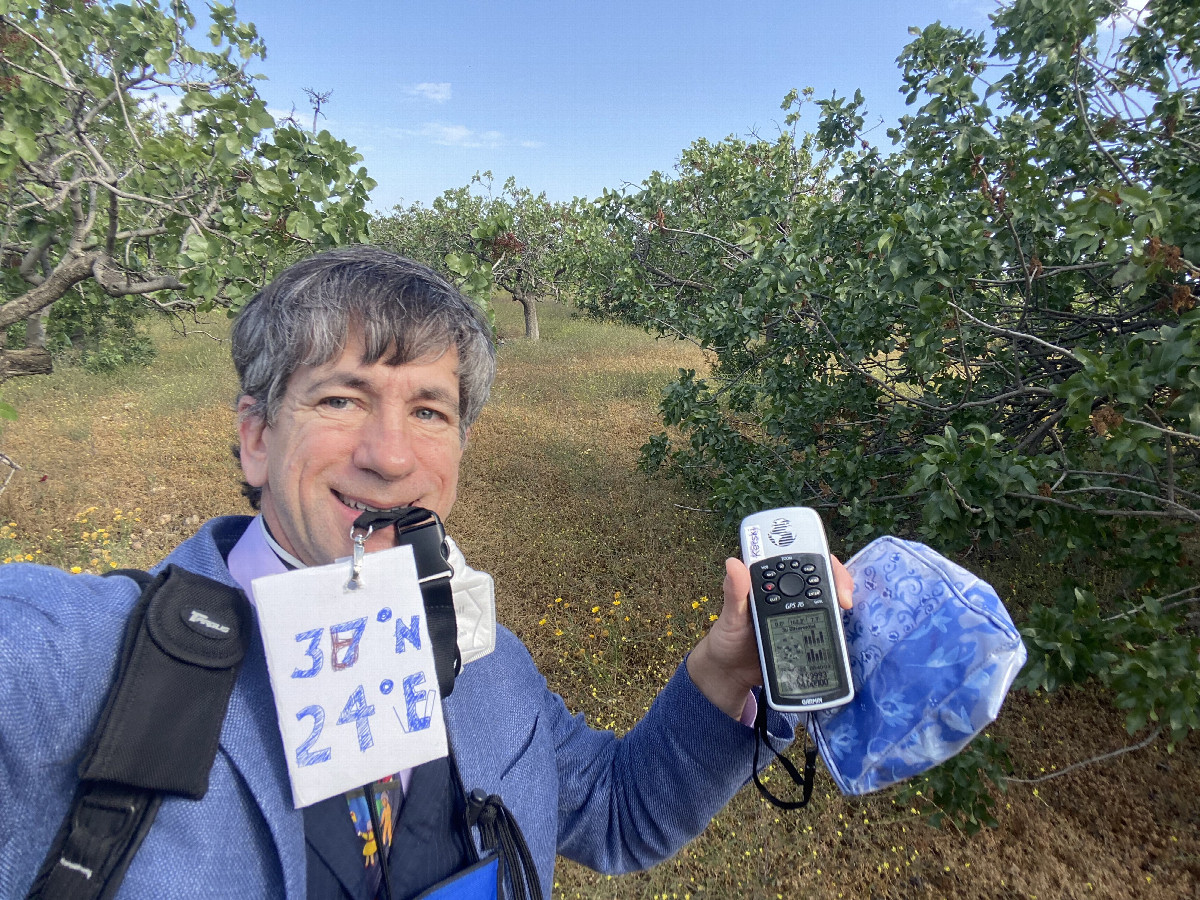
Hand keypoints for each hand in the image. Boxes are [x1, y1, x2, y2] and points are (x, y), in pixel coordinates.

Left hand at [686, 555, 853, 719]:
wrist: (733, 672)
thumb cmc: (728, 637)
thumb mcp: (730, 615)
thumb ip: (734, 592)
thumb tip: (733, 563)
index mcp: (771, 582)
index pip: (799, 559)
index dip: (816, 559)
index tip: (824, 572)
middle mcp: (790, 594)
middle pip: (823, 579)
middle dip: (839, 582)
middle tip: (843, 601)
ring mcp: (802, 615)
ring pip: (829, 603)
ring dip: (839, 608)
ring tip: (841, 618)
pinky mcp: (808, 636)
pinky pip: (827, 629)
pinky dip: (835, 632)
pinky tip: (838, 638)